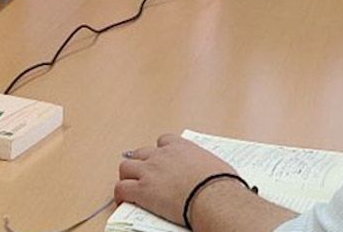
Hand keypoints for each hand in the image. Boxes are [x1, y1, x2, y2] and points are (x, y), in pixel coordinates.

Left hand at [114, 134, 236, 224]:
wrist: (214, 197)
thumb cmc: (221, 184)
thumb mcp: (216, 165)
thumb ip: (205, 165)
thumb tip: (211, 173)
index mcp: (180, 147)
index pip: (164, 141)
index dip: (160, 151)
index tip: (162, 159)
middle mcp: (161, 155)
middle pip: (140, 153)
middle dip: (140, 162)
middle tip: (143, 174)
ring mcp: (149, 171)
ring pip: (125, 167)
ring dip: (127, 176)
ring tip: (130, 185)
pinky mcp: (142, 190)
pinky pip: (121, 189)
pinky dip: (120, 195)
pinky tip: (124, 201)